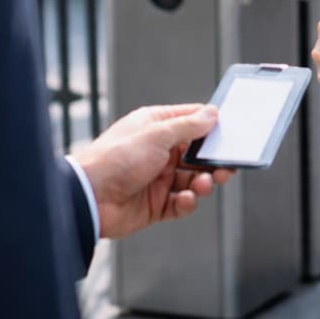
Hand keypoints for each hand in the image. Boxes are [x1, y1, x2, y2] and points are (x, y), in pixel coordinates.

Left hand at [69, 104, 234, 239]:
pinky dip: (188, 202)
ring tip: (203, 184)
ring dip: (203, 182)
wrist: (88, 198)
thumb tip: (212, 114)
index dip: (211, 127)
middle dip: (213, 161)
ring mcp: (157, 179)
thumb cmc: (115, 159)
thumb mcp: (156, 135)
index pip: (192, 121)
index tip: (231, 133)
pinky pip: (181, 203)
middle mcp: (158, 152)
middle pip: (197, 155)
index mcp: (156, 127)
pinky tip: (185, 199)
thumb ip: (188, 126)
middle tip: (225, 167)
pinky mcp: (156, 204)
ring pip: (193, 180)